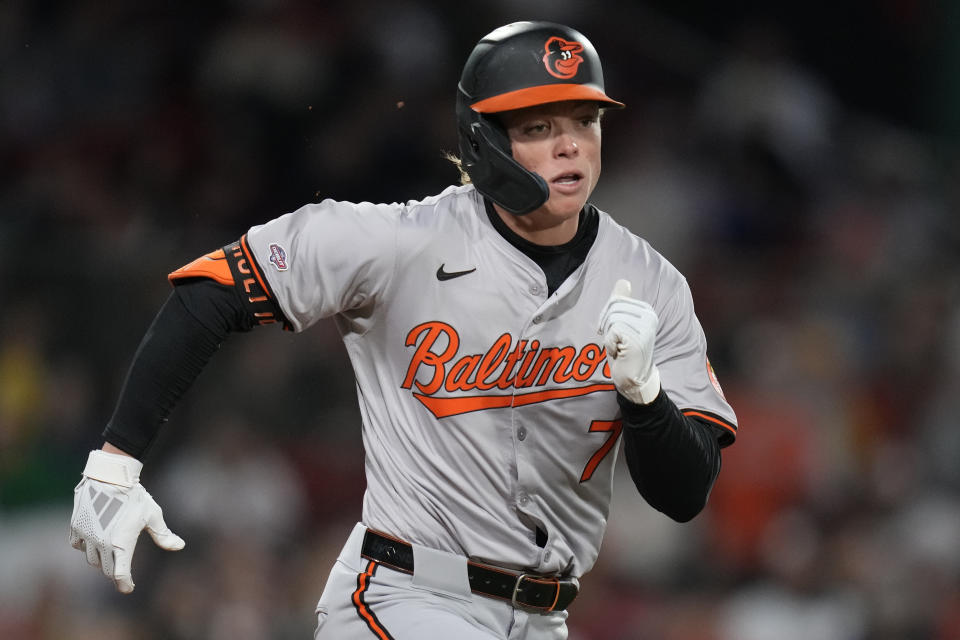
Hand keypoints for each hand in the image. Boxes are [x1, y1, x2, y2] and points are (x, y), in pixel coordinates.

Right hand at [69, 449, 184, 592]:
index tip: (129, 587)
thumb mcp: (153, 516)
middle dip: (115, 573)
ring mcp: (87, 535)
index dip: (125, 584)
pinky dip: (86, 547)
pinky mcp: (77, 526)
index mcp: (121, 544)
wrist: (111, 476)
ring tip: (111, 554)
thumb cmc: (135, 497)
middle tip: (123, 572)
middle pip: (106, 569)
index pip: (120, 574)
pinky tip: (95, 541)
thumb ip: (164, 535)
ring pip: (92, 559)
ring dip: (101, 560)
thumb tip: (180, 546)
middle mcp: (101, 543)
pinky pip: (78, 545)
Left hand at [599, 279, 660, 403]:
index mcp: (647, 311)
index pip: (617, 300)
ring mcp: (645, 328)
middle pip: (613, 308)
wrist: (633, 377)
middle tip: (618, 341)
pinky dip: (610, 344)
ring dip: (609, 336)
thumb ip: (621, 302)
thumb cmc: (624, 350)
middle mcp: (649, 317)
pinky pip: (612, 332)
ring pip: (612, 320)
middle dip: (608, 326)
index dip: (608, 316)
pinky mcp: (638, 339)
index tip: (617, 332)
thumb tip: (623, 281)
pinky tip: (620, 352)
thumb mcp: (622, 323)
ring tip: (620, 347)